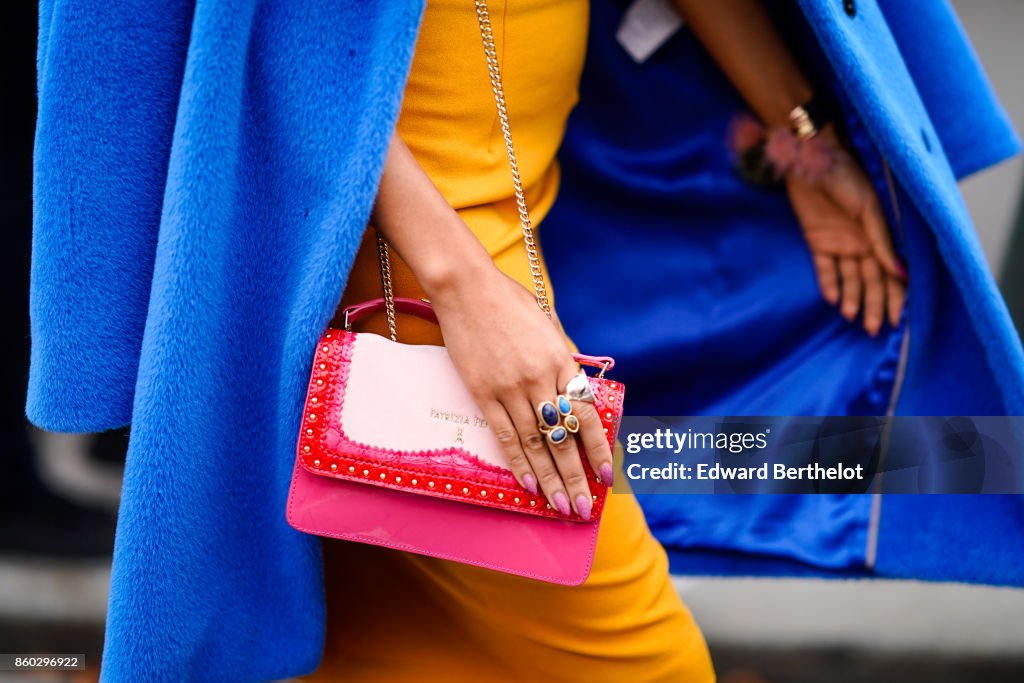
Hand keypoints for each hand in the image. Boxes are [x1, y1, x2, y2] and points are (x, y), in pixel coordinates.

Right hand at [426, 262, 613, 518]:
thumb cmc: (509, 303)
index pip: (587, 414)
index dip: (599, 448)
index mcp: (561, 361)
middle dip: (575, 477)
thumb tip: (571, 391)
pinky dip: (518, 463)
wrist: (467, 288)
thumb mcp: (547, 328)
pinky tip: (529, 485)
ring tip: (560, 506)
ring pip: (535, 443)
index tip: (607, 475)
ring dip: (550, 479)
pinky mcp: (483, 392)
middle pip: (563, 437)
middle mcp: (540, 378)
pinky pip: (505, 435)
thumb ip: (560, 362)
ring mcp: (511, 388)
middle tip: (583, 508)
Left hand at [784, 132, 906, 335]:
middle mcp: (862, 241)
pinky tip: (833, 301)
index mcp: (880, 233)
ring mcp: (839, 242)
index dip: (895, 294)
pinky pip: (824, 268)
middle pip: (871, 280)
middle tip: (874, 329)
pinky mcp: (817, 241)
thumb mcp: (868, 208)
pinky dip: (829, 284)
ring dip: (852, 298)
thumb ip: (881, 240)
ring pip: (849, 278)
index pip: (891, 271)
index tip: (899, 318)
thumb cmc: (846, 174)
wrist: (811, 159)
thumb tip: (900, 272)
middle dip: (874, 304)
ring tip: (853, 319)